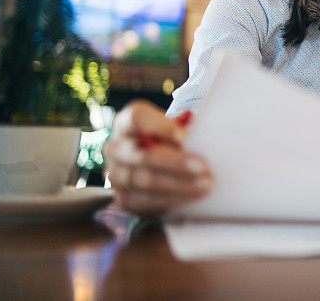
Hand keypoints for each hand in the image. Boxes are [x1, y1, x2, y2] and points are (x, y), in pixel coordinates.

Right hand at [103, 100, 212, 215]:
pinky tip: (192, 196)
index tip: (185, 137)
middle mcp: (114, 147)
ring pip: (145, 180)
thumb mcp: (173, 127)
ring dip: (179, 184)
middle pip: (142, 154)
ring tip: (205, 184)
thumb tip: (197, 138)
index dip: (161, 127)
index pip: (138, 118)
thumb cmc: (169, 140)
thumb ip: (182, 128)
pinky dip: (172, 199)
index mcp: (126, 122)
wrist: (157, 165)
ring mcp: (115, 174)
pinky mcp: (123, 198)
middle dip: (176, 162)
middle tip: (203, 167)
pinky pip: (147, 201)